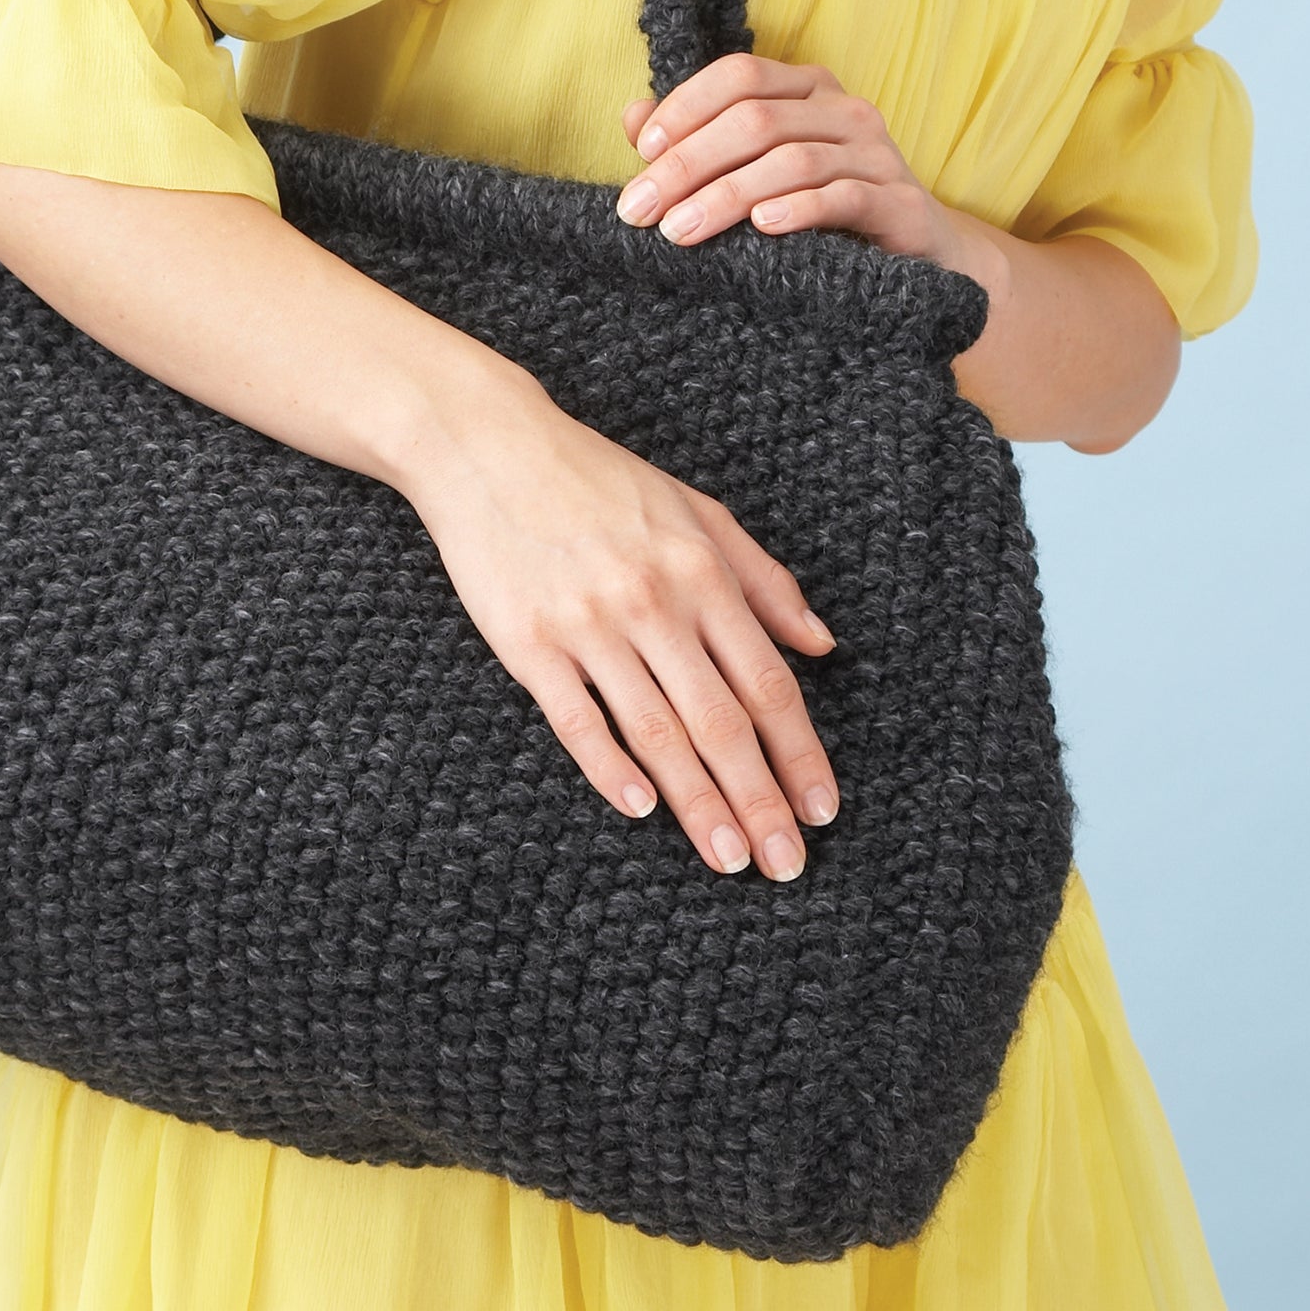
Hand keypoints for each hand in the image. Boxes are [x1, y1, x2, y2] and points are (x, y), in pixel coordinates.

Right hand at [404, 390, 839, 879]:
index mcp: (700, 571)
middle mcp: (652, 602)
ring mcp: (588, 624)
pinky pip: (577, 719)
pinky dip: (610, 768)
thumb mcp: (695, 510)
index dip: (799, 753)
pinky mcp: (528, 642)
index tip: (822, 810)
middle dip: (760, 800)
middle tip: (786, 864)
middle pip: (720, 721)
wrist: (488, 445)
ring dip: (698, 803)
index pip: (766, 681)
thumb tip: (821, 645)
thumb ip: (763, 578)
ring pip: (657, 732)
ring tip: (729, 859)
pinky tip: (640, 809)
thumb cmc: (597, 478)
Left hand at [618, 52, 961, 260]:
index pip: (739, 74)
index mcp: (807, 88)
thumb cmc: (821, 211)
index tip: (642, 153)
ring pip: (791, 159)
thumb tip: (632, 117)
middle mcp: (845, 109)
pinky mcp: (900, 202)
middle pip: (755, 119)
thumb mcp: (754, 171)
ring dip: (727, 195)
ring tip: (680, 230)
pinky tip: (761, 227)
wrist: (918, 259)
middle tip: (642, 210)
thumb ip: (696, 142)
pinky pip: (843, 196)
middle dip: (688, 164)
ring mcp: (877, 153)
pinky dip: (799, 209)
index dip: (685, 106)